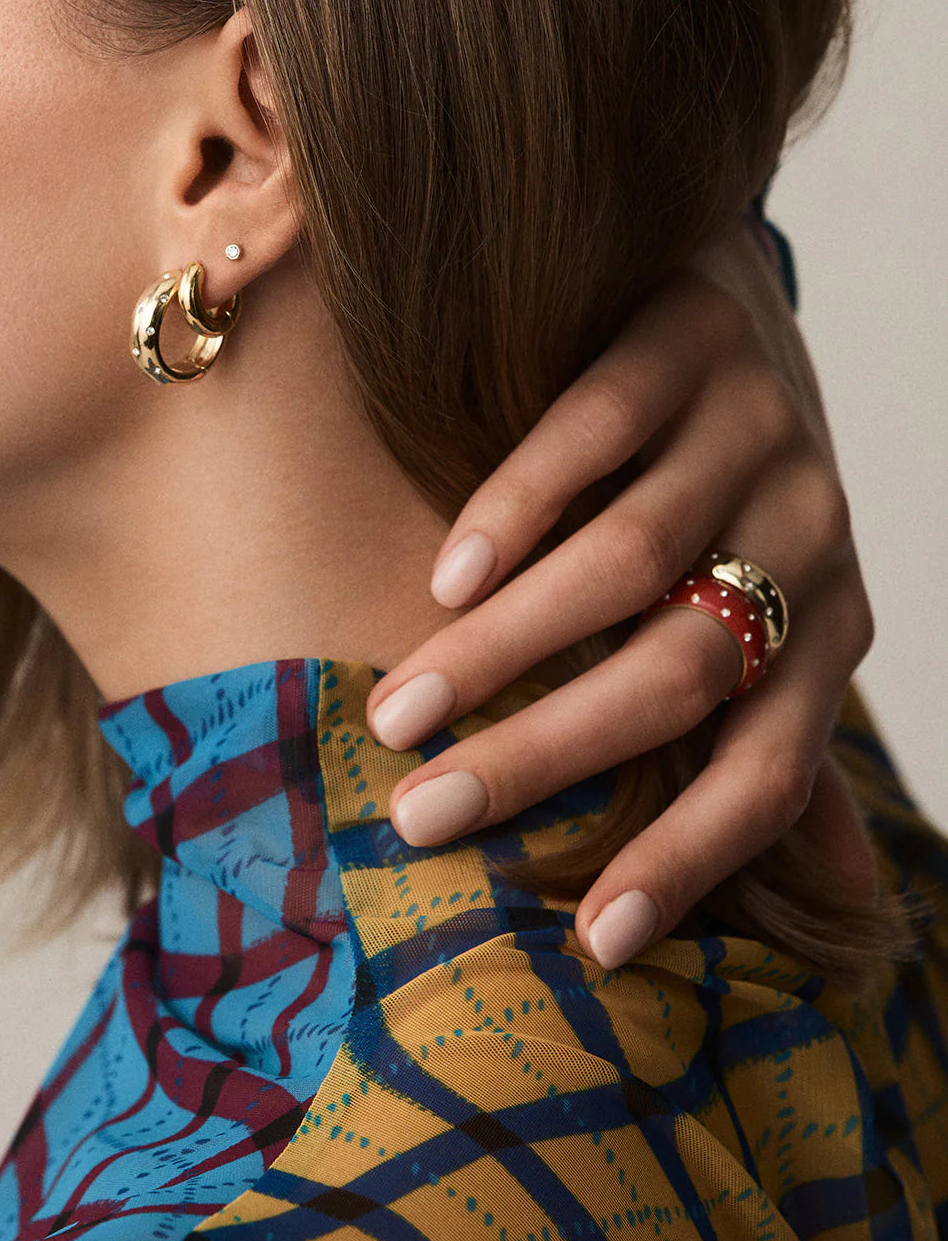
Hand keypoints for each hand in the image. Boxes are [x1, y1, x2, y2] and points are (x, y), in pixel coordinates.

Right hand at [364, 217, 875, 967]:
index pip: (772, 770)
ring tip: (400, 708)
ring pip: (629, 562)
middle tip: (422, 816)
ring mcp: (757, 427)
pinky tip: (447, 572)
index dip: (689, 860)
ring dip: (503, 648)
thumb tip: (841, 895)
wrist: (735, 300)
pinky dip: (518, 509)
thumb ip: (784, 733)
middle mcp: (812, 533)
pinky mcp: (691, 337)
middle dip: (545, 757)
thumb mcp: (776, 614)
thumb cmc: (736, 491)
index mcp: (832, 627)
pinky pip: (600, 431)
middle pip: (680, 675)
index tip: (590, 941)